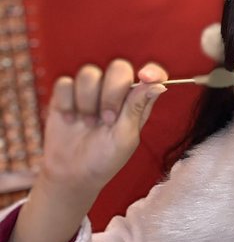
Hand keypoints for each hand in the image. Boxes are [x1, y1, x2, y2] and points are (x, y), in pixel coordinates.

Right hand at [39, 59, 167, 199]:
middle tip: (107, 119)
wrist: (71, 173)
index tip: (144, 77)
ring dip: (87, 101)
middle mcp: (115, 91)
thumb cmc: (104, 159)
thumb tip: (159, 84)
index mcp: (137, 101)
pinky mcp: (66, 95)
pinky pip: (65, 83)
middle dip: (111, 93)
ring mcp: (90, 91)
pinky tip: (70, 120)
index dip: (151, 71)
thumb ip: (137, 108)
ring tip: (88, 123)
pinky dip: (67, 102)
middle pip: (118, 67)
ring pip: (89, 73)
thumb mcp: (125, 138)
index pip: (151, 75)